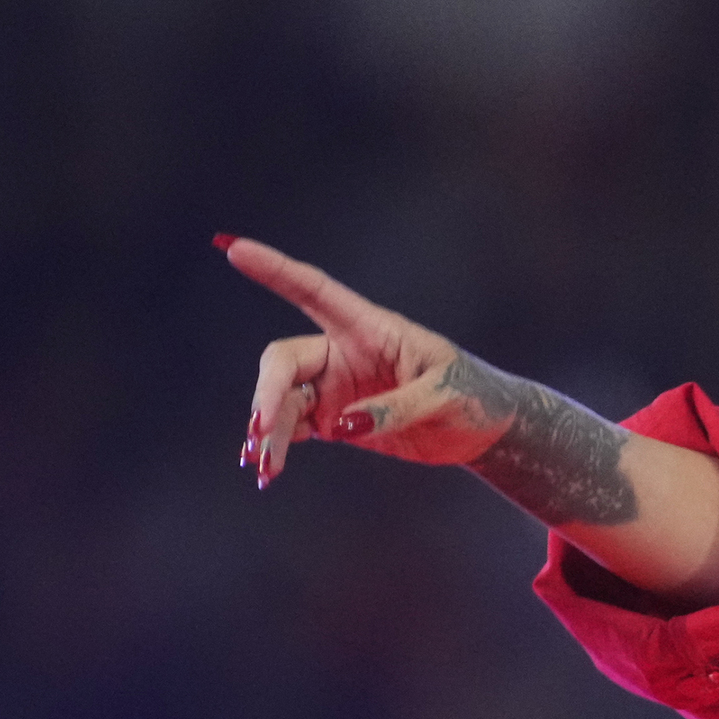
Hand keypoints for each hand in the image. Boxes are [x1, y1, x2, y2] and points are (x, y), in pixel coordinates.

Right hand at [221, 236, 499, 485]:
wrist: (484, 431)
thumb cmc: (474, 396)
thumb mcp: (447, 396)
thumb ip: (396, 408)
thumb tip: (339, 426)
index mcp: (371, 328)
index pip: (314, 290)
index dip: (274, 270)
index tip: (233, 249)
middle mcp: (343, 353)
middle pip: (284, 360)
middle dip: (268, 392)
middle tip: (262, 429)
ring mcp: (334, 387)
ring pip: (282, 400)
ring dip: (268, 430)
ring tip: (264, 466)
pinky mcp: (334, 420)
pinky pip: (293, 429)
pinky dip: (277, 448)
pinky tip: (266, 470)